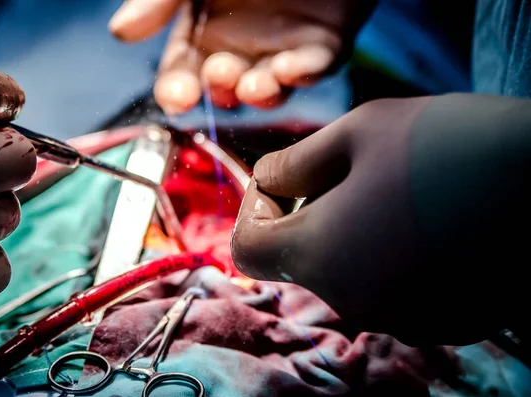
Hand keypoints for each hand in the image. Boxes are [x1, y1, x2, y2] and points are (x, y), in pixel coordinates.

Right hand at [109, 0, 375, 113]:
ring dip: (260, 93)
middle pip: (225, 84)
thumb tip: (120, 32)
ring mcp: (283, 44)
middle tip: (222, 74)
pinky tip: (291, 69)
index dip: (177, 89)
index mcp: (203, 25)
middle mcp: (240, 42)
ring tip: (255, 86)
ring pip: (270, 85)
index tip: (177, 100)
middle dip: (220, 88)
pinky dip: (305, 72)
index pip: (183, 70)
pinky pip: (316, 65)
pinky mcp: (325, 41)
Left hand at [232, 94, 530, 345]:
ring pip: (347, 272)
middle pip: (301, 258)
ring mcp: (401, 317)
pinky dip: (393, 255)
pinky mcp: (443, 320)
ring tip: (399, 190)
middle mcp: (353, 300)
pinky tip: (431, 220)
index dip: (256, 208)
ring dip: (353, 231)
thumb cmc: (449, 144)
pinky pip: (392, 287)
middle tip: (352, 171)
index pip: (247, 248)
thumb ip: (294, 163)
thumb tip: (268, 181)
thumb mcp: (356, 132)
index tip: (286, 179)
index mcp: (319, 255)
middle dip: (309, 213)